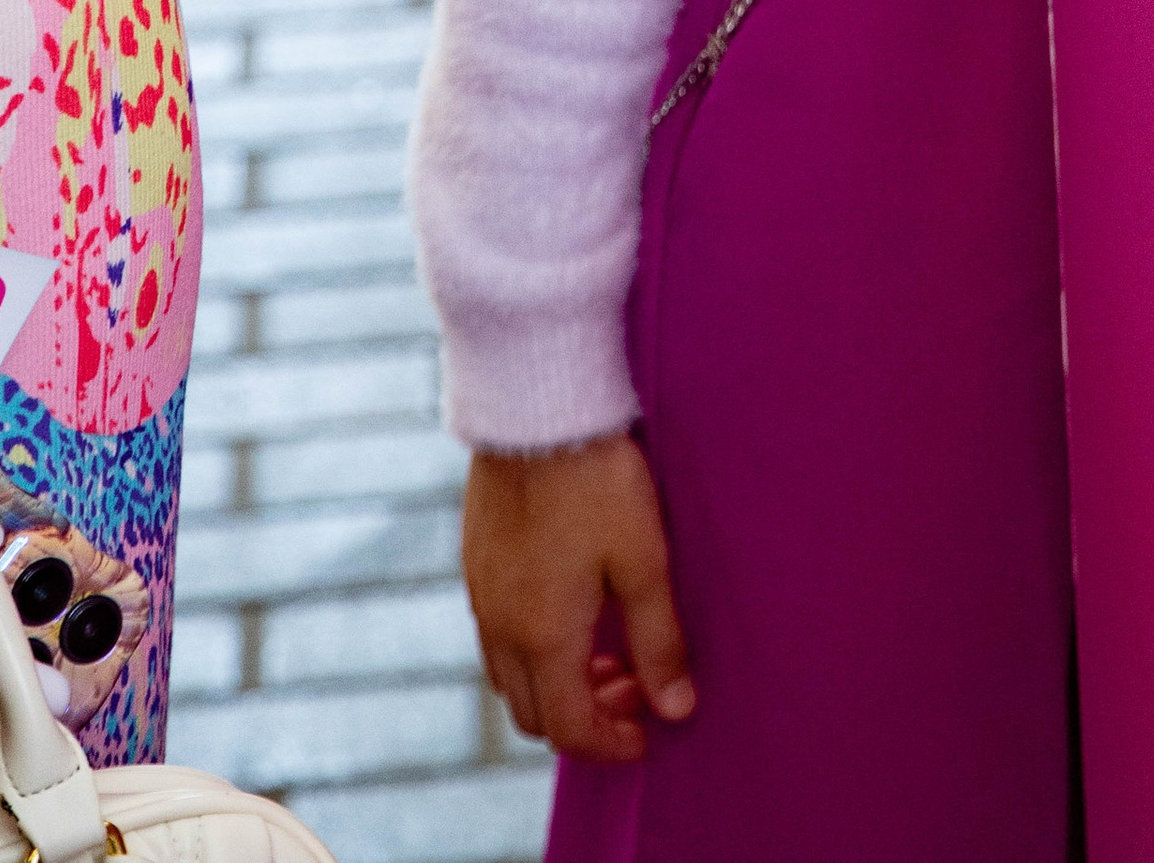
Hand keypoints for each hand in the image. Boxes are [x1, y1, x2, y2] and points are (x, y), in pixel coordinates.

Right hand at [465, 434, 692, 762]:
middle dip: (586, 717)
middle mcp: (500, 627)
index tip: (649, 733)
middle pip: (533, 713)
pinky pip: (496, 635)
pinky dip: (534, 647)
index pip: (568, 729)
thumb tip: (677, 709)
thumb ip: (659, 640)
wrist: (537, 408)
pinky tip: (573, 606)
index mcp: (543, 637)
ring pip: (510, 676)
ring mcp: (481, 594)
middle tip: (637, 687)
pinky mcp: (476, 561)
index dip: (611, 746)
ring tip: (610, 648)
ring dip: (558, 682)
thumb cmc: (598, 481)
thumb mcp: (643, 559)